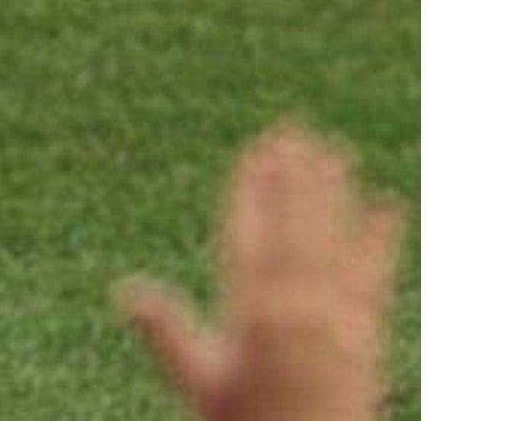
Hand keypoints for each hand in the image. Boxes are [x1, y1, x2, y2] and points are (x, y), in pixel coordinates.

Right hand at [115, 122, 403, 420]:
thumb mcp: (199, 382)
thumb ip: (166, 333)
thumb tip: (123, 290)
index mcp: (251, 312)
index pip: (250, 232)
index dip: (253, 187)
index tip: (258, 147)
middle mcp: (296, 307)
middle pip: (296, 225)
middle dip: (296, 175)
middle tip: (298, 129)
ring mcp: (337, 320)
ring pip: (335, 240)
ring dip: (336, 193)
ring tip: (336, 150)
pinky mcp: (368, 336)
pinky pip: (375, 278)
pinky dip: (382, 239)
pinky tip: (390, 206)